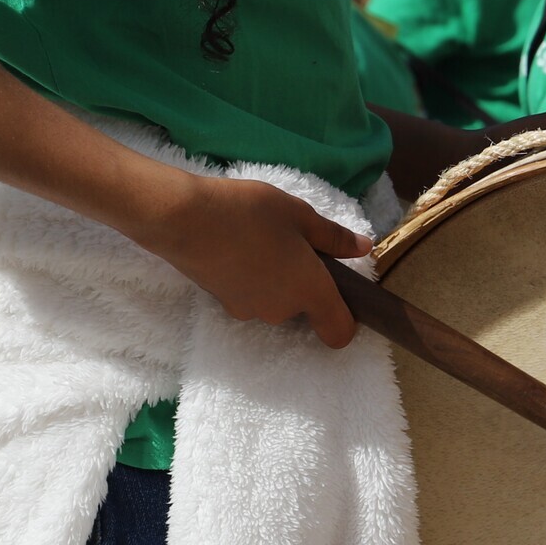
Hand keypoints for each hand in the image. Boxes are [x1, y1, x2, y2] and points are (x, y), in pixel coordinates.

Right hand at [126, 172, 371, 348]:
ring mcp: (249, 310)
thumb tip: (364, 247)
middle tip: (295, 244)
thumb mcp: (300, 215)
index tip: (344, 296)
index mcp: (310, 290)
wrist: (182, 219)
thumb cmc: (249, 212)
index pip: (339, 332)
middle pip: (305, 309)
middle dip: (304, 283)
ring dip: (276, 279)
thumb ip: (334, 237)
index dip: (347, 321)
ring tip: (263, 240)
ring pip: (276, 301)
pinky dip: (252, 278)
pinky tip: (240, 247)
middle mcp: (282, 310)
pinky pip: (251, 295)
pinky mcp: (223, 304)